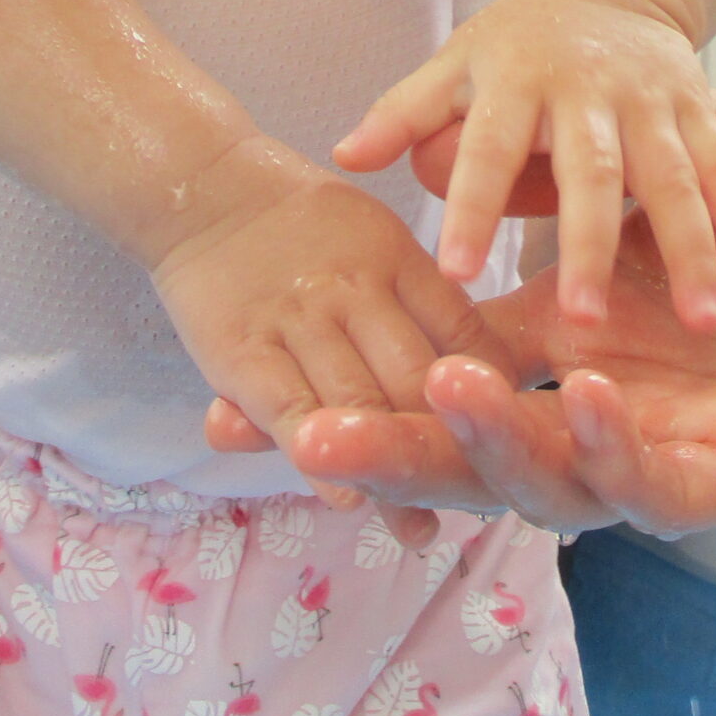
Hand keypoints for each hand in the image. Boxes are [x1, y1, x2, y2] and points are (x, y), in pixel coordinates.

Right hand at [144, 138, 516, 499]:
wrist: (205, 189)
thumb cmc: (301, 225)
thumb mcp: (377, 237)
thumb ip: (421, 298)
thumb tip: (484, 368)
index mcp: (399, 260)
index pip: (464, 333)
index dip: (492, 394)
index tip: (510, 442)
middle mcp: (355, 289)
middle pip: (417, 379)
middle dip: (450, 444)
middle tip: (477, 502)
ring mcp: (298, 321)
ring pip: (359, 405)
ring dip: (392, 471)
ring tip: (421, 525)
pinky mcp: (243, 352)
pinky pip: (291, 412)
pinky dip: (323, 460)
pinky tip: (349, 500)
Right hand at [280, 94, 715, 533]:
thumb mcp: (669, 162)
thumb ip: (558, 180)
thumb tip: (433, 152)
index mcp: (579, 346)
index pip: (450, 380)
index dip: (360, 388)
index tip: (252, 394)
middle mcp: (612, 412)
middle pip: (478, 451)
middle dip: (392, 446)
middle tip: (305, 431)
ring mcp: (677, 453)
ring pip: (557, 485)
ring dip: (496, 442)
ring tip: (441, 386)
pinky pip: (669, 488)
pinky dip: (621, 448)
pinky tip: (590, 394)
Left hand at [334, 0, 715, 329]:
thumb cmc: (520, 39)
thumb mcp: (457, 62)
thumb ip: (405, 114)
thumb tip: (343, 156)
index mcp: (515, 83)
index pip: (486, 149)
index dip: (469, 206)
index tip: (454, 272)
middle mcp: (587, 91)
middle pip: (589, 173)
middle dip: (588, 246)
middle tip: (584, 323)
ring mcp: (651, 99)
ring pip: (671, 176)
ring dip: (687, 248)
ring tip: (699, 323)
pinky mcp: (700, 106)